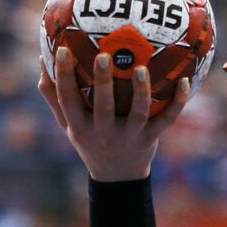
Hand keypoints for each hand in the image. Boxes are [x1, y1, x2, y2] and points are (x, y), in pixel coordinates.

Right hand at [39, 47, 190, 181]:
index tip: (62, 50)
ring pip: (137, 113)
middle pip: (102, 107)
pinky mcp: (150, 139)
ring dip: (140, 91)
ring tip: (141, 69)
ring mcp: (128, 137)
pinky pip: (166, 120)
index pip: (68, 100)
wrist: (117, 177)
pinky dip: (178, 102)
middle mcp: (103, 133)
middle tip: (104, 56)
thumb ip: (54, 96)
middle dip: (103, 82)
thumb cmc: (90, 140)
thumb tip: (42, 59)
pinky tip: (185, 81)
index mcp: (80, 127)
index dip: (64, 75)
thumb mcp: (68, 124)